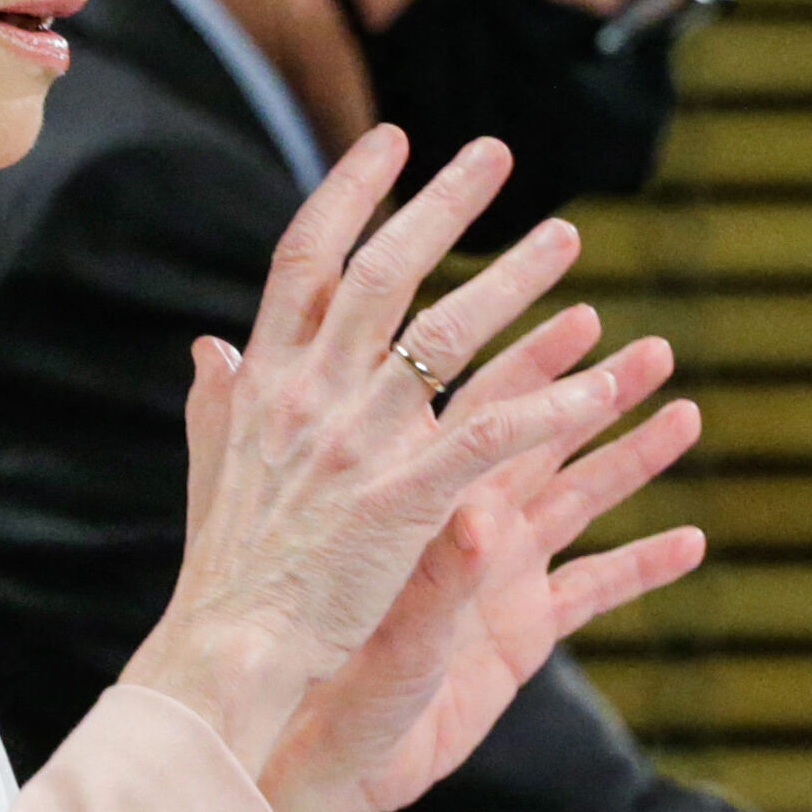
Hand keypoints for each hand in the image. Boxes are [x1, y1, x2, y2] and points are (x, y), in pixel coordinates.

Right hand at [116, 125, 633, 782]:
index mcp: (265, 386)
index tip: (388, 140)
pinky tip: (603, 381)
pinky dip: (552, 406)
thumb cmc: (223, 581)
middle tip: (495, 151)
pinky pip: (494, 439)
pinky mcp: (406, 506)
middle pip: (383, 276)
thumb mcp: (214, 477)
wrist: (222, 671)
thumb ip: (219, 408)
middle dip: (440, 206)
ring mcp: (357, 449)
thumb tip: (208, 344)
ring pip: (447, 340)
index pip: (302, 263)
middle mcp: (308, 400)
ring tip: (568, 237)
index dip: (346, 194)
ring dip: (513, 284)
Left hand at [257, 301, 706, 811]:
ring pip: (580, 500)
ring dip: (634, 461)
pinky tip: (691, 541)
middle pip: (546, 440)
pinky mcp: (523, 635)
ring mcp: (501, 578)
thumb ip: (435, 569)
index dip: (536, 363)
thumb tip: (474, 513)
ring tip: (686, 416)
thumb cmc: (319, 665)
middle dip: (600, 394)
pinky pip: (594, 591)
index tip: (582, 316)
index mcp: (423, 495)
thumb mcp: (383, 614)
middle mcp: (468, 525)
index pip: (486, 410)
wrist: (318, 751)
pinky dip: (642, 566)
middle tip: (656, 350)